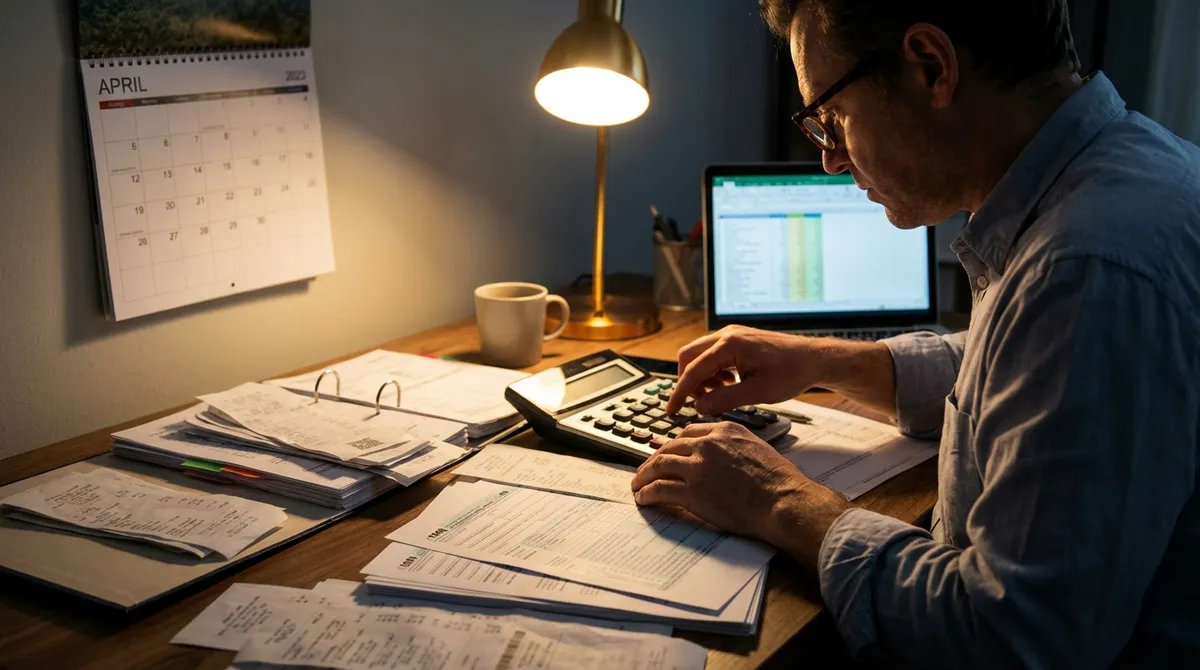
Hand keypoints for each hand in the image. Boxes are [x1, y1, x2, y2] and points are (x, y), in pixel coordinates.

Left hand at [631, 422, 849, 571]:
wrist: (784, 501)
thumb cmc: (780, 481)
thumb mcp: (757, 448)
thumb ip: (735, 446)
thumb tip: (725, 458)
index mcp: (724, 430)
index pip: (689, 432)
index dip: (674, 444)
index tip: (668, 453)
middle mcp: (708, 444)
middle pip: (669, 447)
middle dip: (654, 459)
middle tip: (647, 470)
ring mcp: (698, 467)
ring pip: (658, 465)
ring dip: (643, 475)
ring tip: (638, 484)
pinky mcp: (692, 491)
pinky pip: (659, 489)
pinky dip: (647, 493)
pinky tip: (643, 499)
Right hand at [664, 325, 828, 415]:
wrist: (814, 359)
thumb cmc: (792, 373)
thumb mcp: (758, 393)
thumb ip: (725, 400)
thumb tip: (699, 407)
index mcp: (730, 345)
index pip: (693, 369)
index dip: (680, 392)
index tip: (671, 411)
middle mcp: (727, 334)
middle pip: (689, 356)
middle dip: (689, 382)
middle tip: (700, 403)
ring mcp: (732, 335)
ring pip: (700, 355)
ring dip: (702, 378)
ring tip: (721, 396)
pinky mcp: (738, 340)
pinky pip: (713, 355)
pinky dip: (714, 372)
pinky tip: (730, 385)